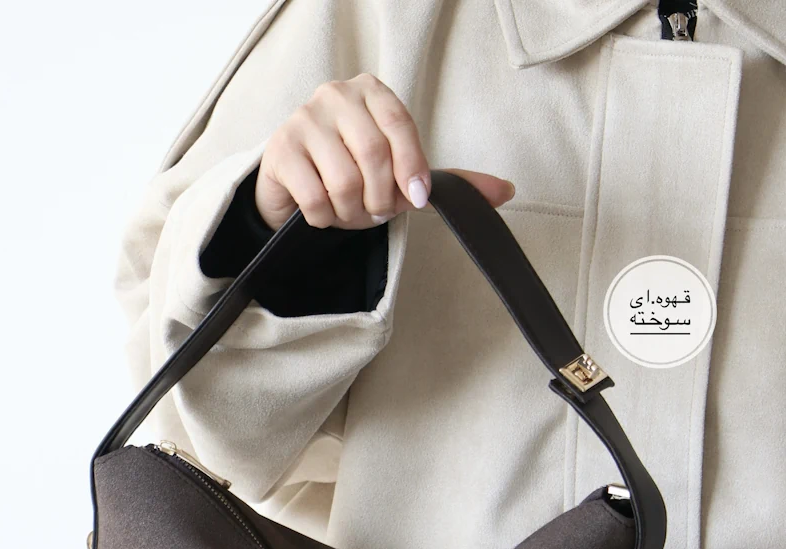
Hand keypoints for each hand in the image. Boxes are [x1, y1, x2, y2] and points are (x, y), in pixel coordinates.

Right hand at [255, 72, 514, 231]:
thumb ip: (446, 181)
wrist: (294, 185)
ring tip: (349, 212)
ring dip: (352, 213)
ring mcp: (303, 120)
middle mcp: (334, 95)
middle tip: (377, 212)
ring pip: (344, 182)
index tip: (417, 199)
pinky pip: (315, 199)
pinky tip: (323, 212)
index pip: (399, 126)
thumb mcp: (402, 175)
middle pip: (372, 155)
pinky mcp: (279, 151)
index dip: (412, 168)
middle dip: (381, 198)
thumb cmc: (352, 174)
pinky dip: (325, 219)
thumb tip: (505, 191)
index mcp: (370, 92)